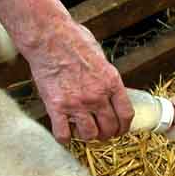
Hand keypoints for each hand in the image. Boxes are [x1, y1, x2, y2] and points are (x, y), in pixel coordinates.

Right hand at [23, 21, 132, 142]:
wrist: (48, 37)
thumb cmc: (73, 40)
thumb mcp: (101, 57)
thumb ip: (107, 77)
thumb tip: (110, 90)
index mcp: (111, 82)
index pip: (126, 114)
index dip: (124, 127)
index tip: (120, 129)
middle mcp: (97, 96)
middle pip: (110, 128)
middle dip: (107, 134)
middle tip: (101, 132)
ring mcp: (77, 103)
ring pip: (90, 135)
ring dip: (88, 136)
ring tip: (84, 131)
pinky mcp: (56, 106)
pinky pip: (63, 134)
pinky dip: (65, 138)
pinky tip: (65, 133)